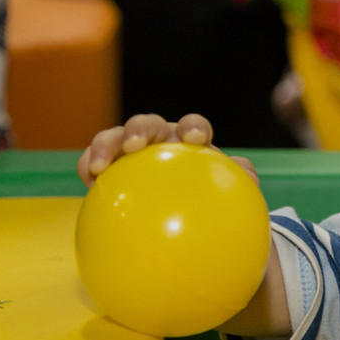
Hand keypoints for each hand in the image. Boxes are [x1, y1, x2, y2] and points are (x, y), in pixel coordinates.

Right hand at [76, 113, 256, 185]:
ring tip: (100, 165)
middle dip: (140, 128)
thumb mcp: (227, 195)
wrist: (181, 215)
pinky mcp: (109, 166)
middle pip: (149, 124)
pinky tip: (88, 181)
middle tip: (135, 144)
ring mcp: (131, 151)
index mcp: (190, 143)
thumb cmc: (207, 200)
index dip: (194, 127)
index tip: (195, 139)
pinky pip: (94, 162)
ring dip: (106, 144)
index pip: (194, 127)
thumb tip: (251, 178)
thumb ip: (240, 183)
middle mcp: (160, 140)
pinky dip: (89, 165)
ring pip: (115, 137)